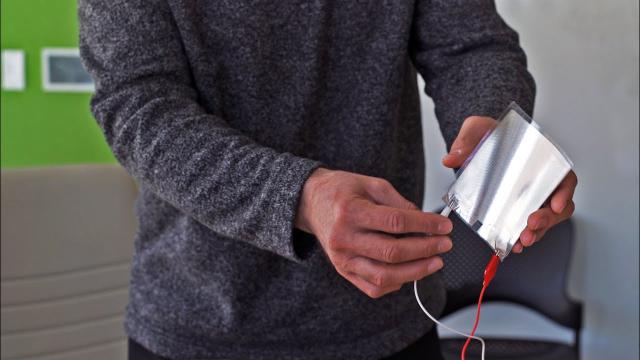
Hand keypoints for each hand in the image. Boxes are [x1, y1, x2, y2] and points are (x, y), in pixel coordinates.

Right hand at [296, 168, 452, 297]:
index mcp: (351, 212)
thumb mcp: (370, 184)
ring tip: (435, 262)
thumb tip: (423, 220)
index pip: (396, 222)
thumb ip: (398, 202)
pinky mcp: (343, 271)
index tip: (444, 226)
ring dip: (416, 271)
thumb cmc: (341, 192)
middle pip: (392, 252)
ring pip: (385, 275)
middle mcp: (344, 238)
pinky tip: (410, 272)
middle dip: (426, 249)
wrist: (311, 203)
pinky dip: (396, 283)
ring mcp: (342, 259)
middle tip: (445, 244)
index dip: (425, 225)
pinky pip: (373, 287)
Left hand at [442, 116, 577, 253]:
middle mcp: (540, 179)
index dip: (564, 191)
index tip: (556, 204)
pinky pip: (527, 224)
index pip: (564, 176)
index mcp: (540, 157)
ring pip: (546, 218)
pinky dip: (522, 236)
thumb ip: (468, 139)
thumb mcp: (477, 128)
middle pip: (558, 203)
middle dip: (547, 219)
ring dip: (537, 232)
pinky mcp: (517, 207)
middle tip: (531, 226)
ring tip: (523, 240)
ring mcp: (530, 195)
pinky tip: (514, 244)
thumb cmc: (487, 133)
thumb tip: (452, 158)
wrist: (478, 143)